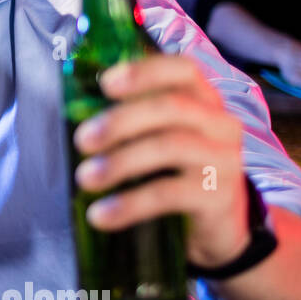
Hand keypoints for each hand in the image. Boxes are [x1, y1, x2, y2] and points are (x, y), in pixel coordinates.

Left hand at [73, 53, 252, 271]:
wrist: (215, 229)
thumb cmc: (176, 173)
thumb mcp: (160, 140)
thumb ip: (132, 122)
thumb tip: (76, 118)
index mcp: (203, 101)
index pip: (184, 70)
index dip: (145, 72)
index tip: (105, 83)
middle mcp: (220, 124)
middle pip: (171, 107)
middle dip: (120, 121)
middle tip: (82, 140)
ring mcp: (224, 160)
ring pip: (169, 147)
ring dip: (120, 161)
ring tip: (85, 178)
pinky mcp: (218, 197)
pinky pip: (169, 194)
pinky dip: (129, 204)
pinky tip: (101, 215)